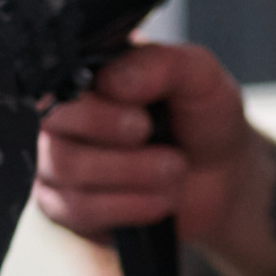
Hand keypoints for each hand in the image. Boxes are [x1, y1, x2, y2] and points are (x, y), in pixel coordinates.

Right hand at [35, 43, 264, 243]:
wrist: (220, 182)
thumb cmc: (201, 124)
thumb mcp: (200, 78)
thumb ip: (162, 64)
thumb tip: (112, 81)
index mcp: (88, 78)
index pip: (57, 90)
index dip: (96, 112)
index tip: (144, 120)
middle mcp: (63, 119)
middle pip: (55, 134)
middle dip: (117, 145)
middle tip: (158, 146)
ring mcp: (57, 165)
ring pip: (66, 171)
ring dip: (132, 176)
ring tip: (173, 171)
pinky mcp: (63, 208)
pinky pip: (77, 210)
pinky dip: (128, 206)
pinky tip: (159, 200)